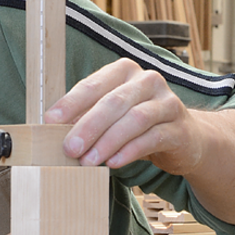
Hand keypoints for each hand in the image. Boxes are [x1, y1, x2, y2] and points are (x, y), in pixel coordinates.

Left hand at [44, 58, 205, 173]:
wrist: (184, 138)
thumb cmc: (138, 125)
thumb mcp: (112, 115)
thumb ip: (87, 117)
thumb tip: (53, 131)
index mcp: (125, 71)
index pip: (94, 84)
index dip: (71, 103)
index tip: (50, 121)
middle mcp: (148, 81)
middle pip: (114, 101)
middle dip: (89, 126)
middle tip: (70, 148)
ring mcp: (167, 102)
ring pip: (135, 119)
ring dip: (108, 141)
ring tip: (89, 161)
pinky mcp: (179, 128)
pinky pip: (153, 138)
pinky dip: (130, 151)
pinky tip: (114, 163)